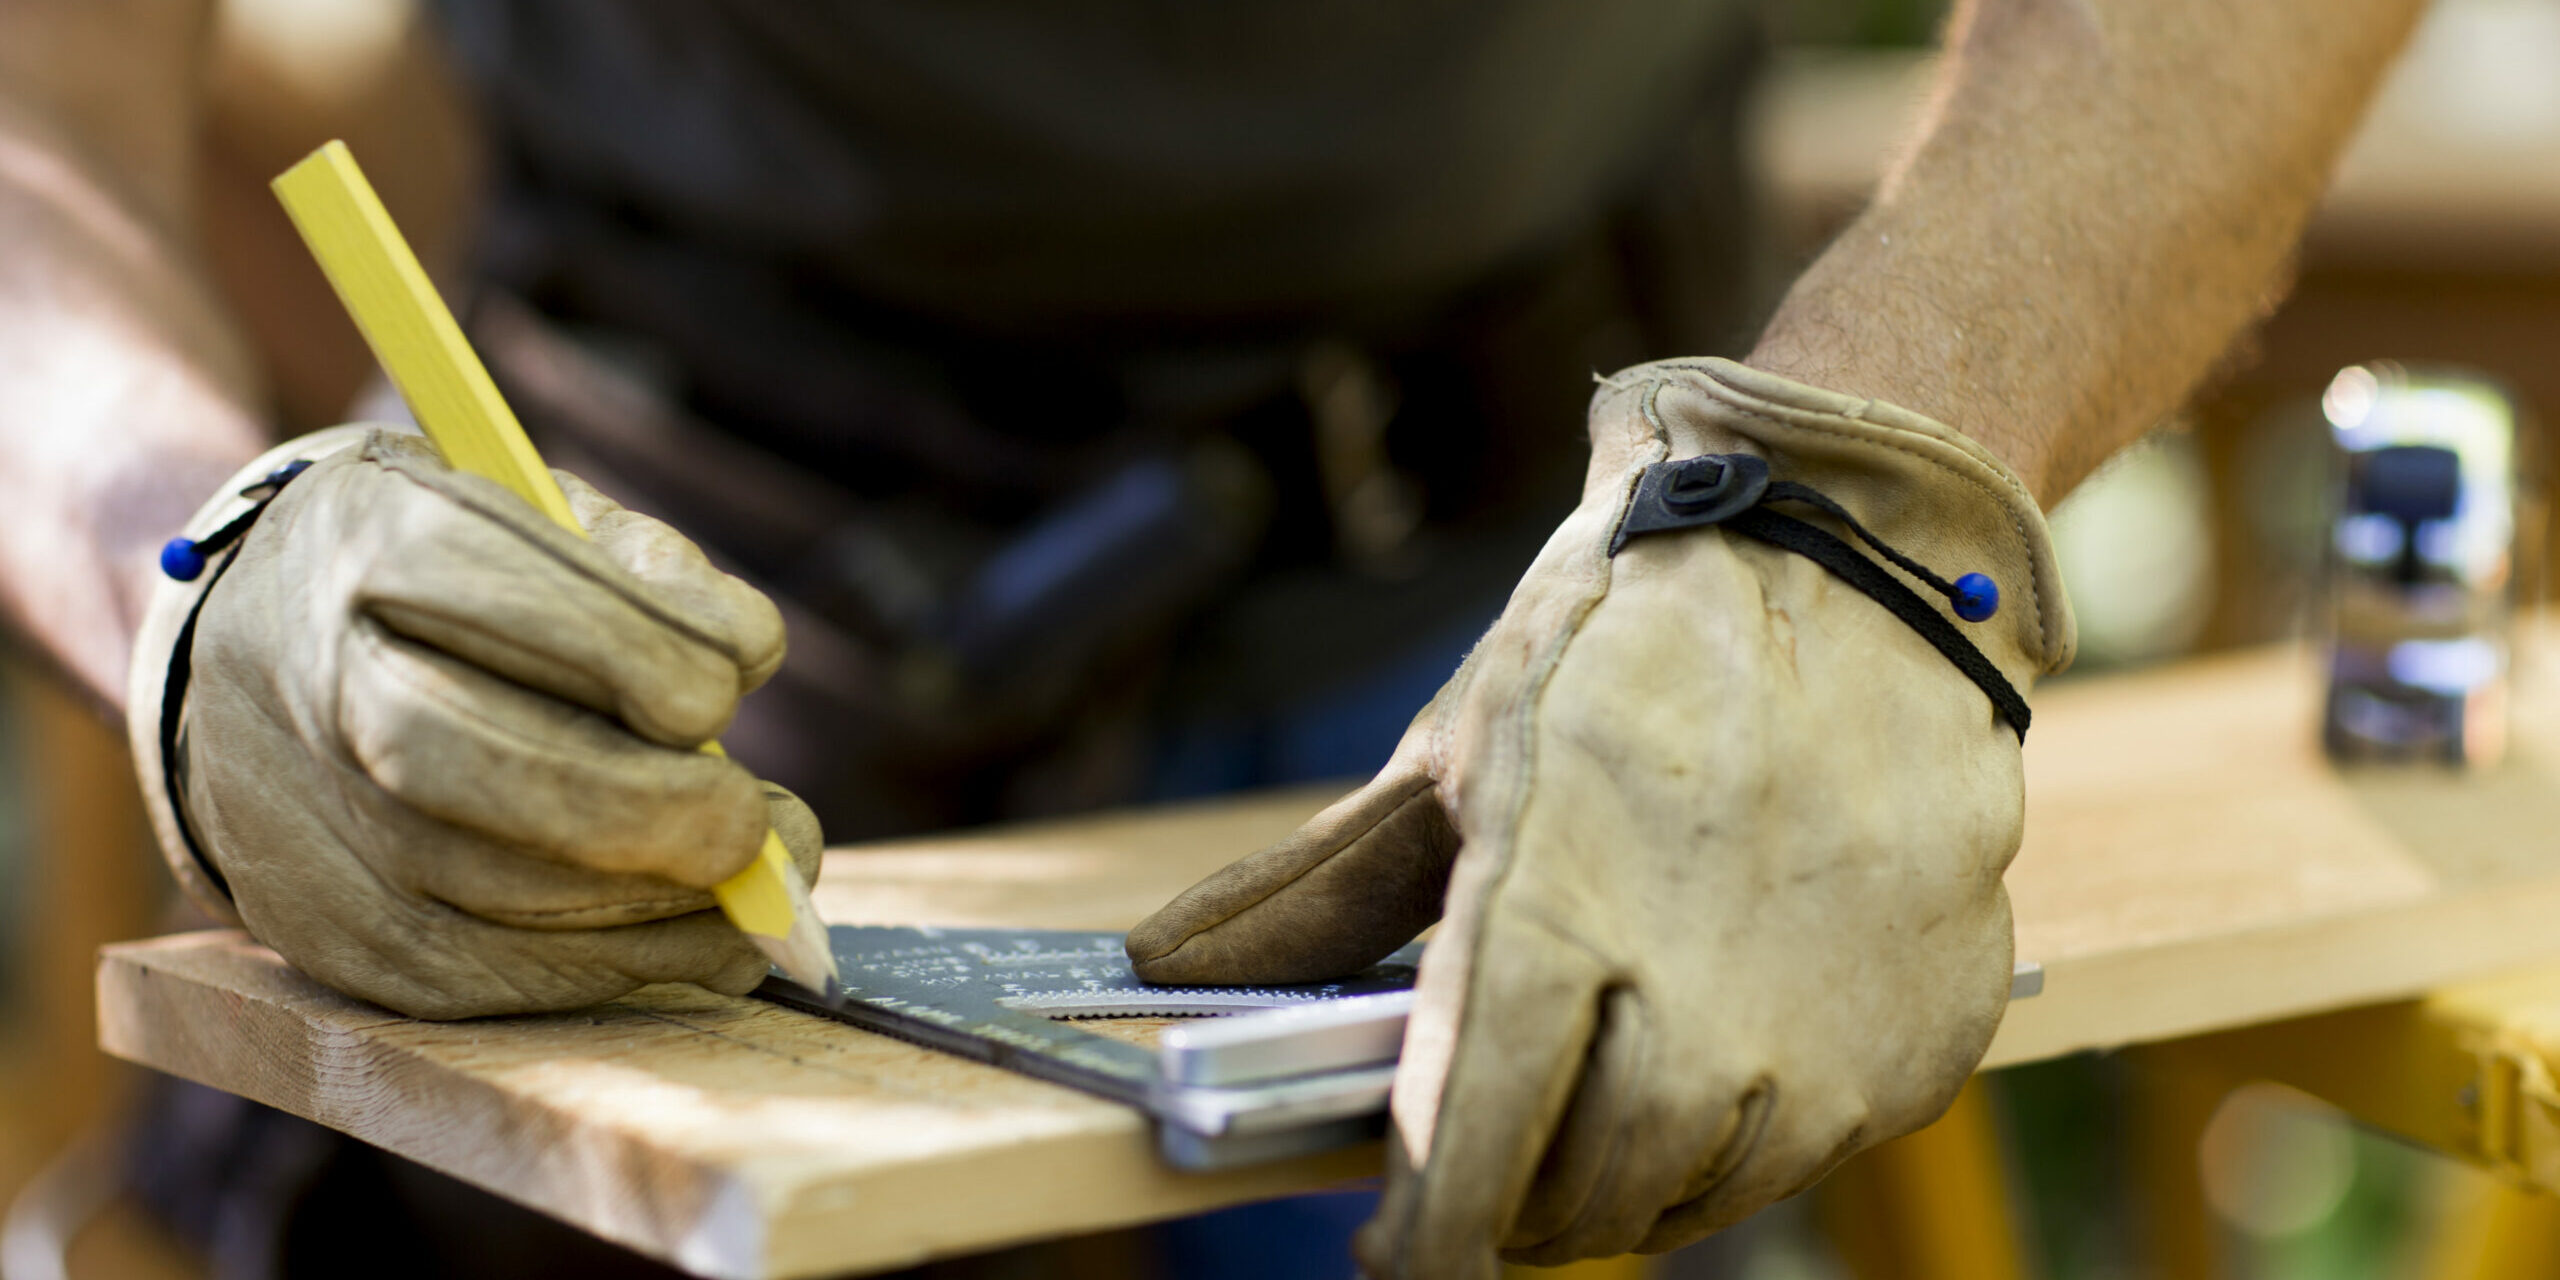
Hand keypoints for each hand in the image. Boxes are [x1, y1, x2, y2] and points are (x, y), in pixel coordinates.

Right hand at [129, 428, 820, 1018]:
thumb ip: (641, 565)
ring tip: (760, 876)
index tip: (737, 669)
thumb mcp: (526, 509)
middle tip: (757, 819)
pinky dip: (623, 965)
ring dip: (664, 903)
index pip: (506, 595)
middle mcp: (322, 687)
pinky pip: (492, 979)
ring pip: (498, 893)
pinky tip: (706, 938)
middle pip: (482, 763)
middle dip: (652, 804)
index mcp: (370, 544)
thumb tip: (745, 648)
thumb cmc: (438, 586)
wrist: (241, 668)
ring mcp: (316, 826)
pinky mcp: (338, 938)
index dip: (643, 643)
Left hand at [1129, 360, 2072, 1272]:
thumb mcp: (1454, 749)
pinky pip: (1812, 1152)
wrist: (1855, 552)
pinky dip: (1747, 1132)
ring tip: (1605, 1093)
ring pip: (1699, 1195)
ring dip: (1629, 1179)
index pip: (1470, 1149)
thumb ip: (1316, 890)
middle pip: (1581, 1198)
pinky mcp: (1927, 1038)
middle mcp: (1704, 1006)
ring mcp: (1833, 1032)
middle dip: (1519, 1202)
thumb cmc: (1627, 639)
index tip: (1397, 1258)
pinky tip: (1720, 1046)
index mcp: (1555, 919)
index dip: (1425, 1233)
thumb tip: (1163, 965)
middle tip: (1500, 1152)